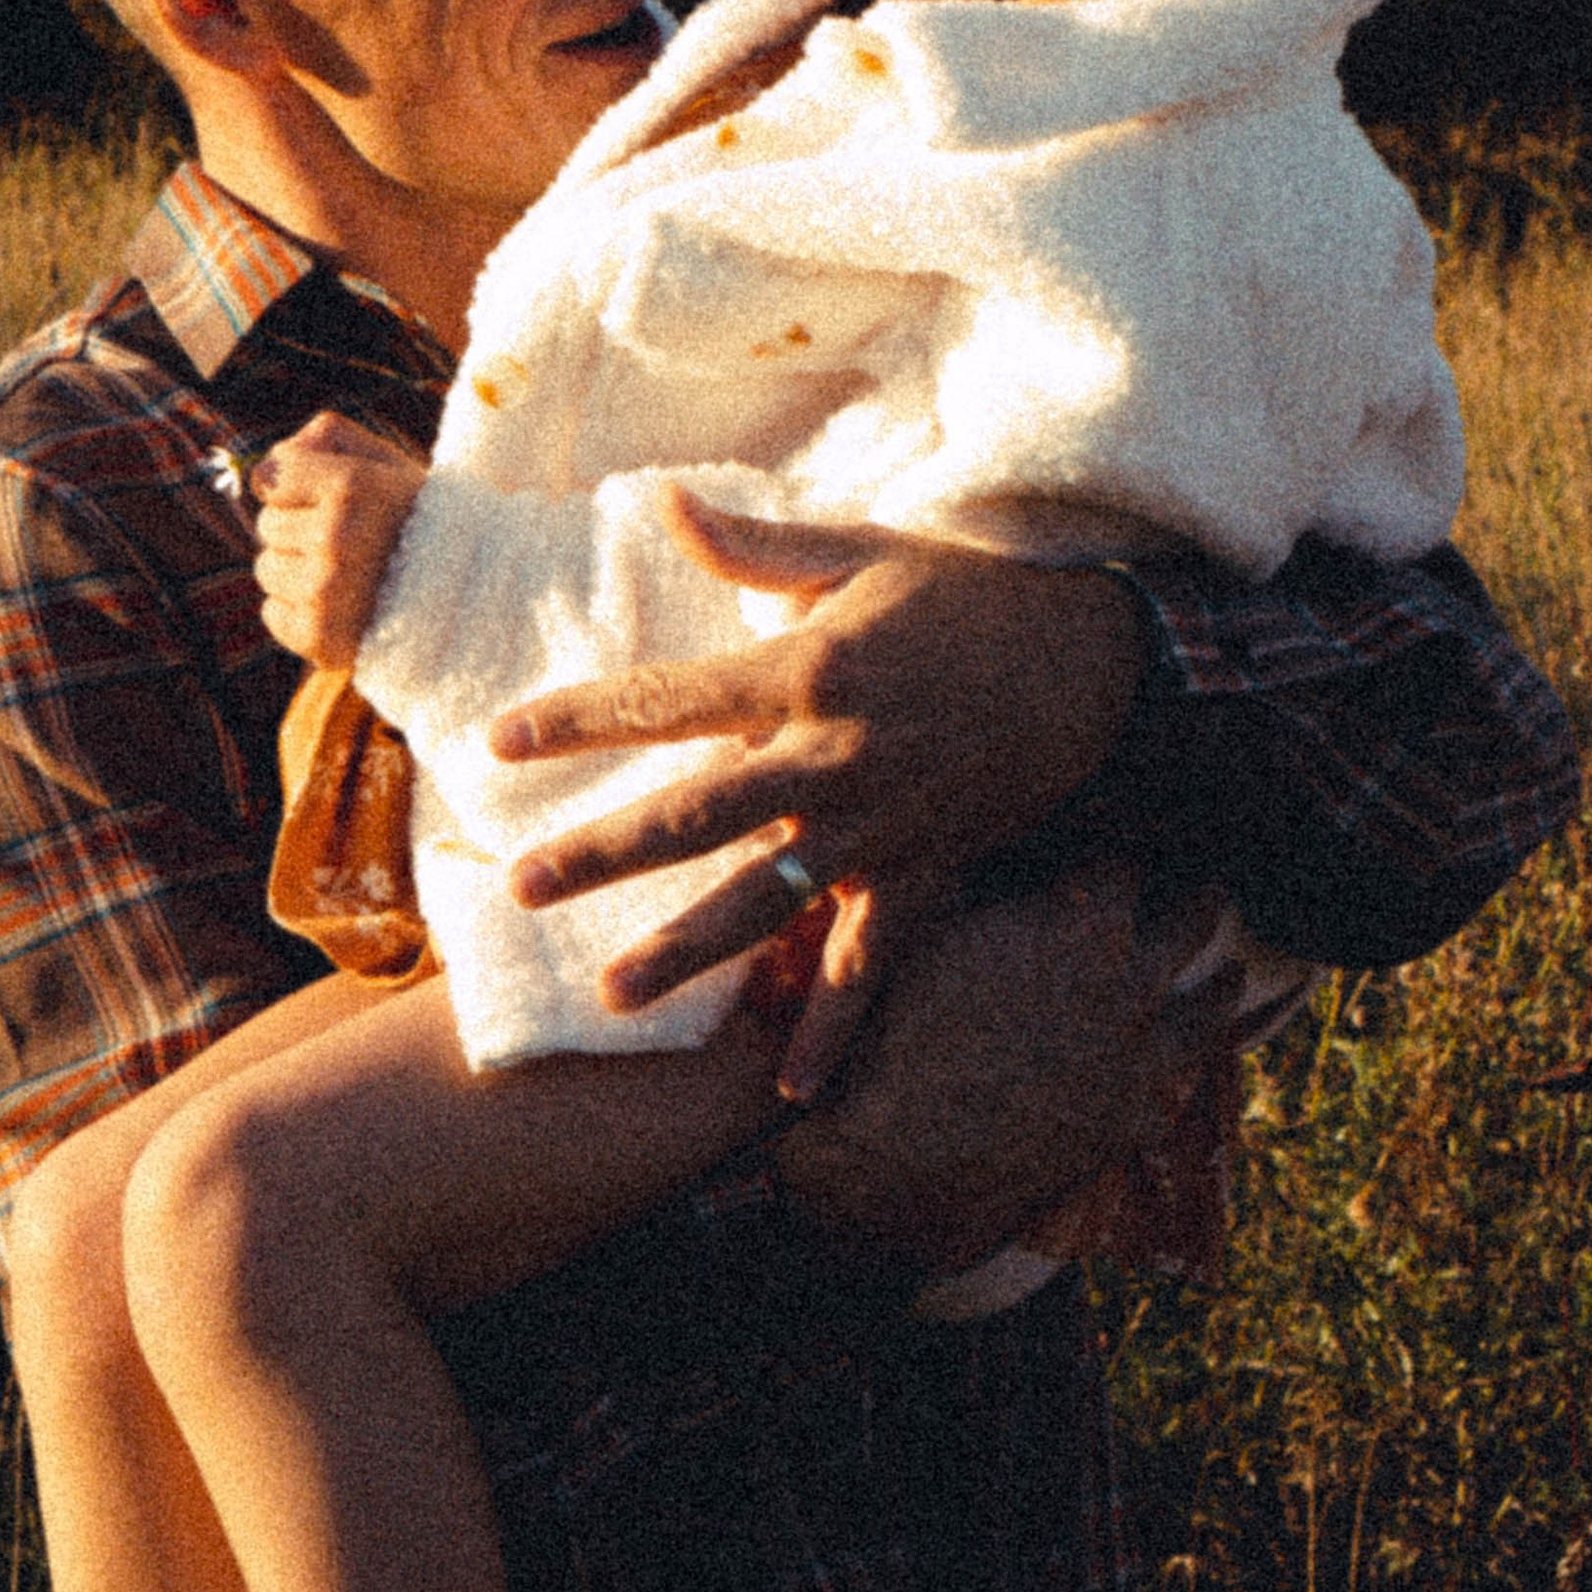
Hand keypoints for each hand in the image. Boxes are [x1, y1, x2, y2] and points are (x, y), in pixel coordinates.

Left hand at [249, 412, 427, 672]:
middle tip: (351, 539)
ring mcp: (325, 593)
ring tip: (348, 574)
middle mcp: (336, 538)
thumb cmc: (418, 517)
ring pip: (267, 569)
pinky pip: (272, 614)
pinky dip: (298, 611)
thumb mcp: (385, 461)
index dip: (299, 485)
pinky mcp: (320, 637)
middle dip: (300, 527)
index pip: (270, 477)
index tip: (333, 497)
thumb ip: (325, 438)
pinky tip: (341, 607)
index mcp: (351, 486)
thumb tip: (264, 473)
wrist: (472, 593)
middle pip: (267, 524)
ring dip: (297, 570)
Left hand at [489, 488, 1144, 1092]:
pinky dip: (835, 1027)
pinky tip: (791, 1092)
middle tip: (522, 889)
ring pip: (767, 900)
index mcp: (807, 667)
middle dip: (604, 854)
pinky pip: (871, 962)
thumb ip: (754, 543)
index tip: (499, 743)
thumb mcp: (860, 551)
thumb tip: (663, 499)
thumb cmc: (964, 597)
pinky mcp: (925, 874)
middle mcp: (833, 756)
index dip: (579, 719)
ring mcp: (880, 826)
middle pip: (697, 813)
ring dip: (690, 952)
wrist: (1092, 663)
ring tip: (612, 997)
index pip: (667, 697)